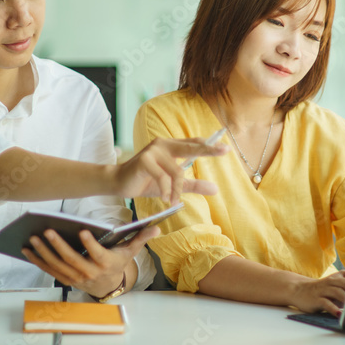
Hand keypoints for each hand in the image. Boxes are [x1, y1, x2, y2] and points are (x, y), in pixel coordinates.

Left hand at [21, 226, 157, 297]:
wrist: (109, 285)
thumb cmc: (118, 262)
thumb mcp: (131, 251)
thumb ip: (141, 237)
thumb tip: (156, 227)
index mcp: (106, 263)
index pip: (98, 254)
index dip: (91, 244)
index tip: (83, 231)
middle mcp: (90, 273)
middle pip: (73, 260)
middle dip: (59, 246)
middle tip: (48, 231)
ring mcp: (76, 277)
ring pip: (58, 266)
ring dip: (44, 253)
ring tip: (33, 239)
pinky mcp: (66, 279)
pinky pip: (50, 270)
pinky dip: (38, 261)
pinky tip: (28, 249)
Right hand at [111, 137, 226, 203]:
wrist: (118, 183)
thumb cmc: (145, 182)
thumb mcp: (172, 185)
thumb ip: (193, 185)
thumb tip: (215, 189)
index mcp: (170, 147)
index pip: (192, 143)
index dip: (208, 144)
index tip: (225, 146)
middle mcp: (163, 145)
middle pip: (190, 148)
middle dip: (208, 149)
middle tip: (224, 150)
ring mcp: (153, 151)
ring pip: (176, 172)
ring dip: (177, 190)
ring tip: (173, 200)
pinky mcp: (144, 160)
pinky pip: (163, 178)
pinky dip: (167, 190)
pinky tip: (166, 199)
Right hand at [289, 270, 344, 315]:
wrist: (299, 290)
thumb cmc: (322, 290)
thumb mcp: (335, 284)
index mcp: (338, 277)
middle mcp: (331, 281)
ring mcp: (324, 290)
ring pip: (337, 292)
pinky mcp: (317, 299)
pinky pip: (326, 303)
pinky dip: (334, 309)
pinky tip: (340, 314)